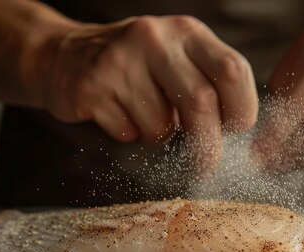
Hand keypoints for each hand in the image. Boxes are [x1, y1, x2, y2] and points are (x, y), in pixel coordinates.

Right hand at [30, 15, 258, 171]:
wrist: (61, 54)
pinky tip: (117, 113)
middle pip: (201, 102)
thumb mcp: (175, 58)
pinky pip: (128, 133)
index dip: (241, 109)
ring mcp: (120, 61)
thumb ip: (207, 83)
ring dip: (158, 136)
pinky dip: (130, 135)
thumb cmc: (133, 66)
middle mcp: (155, 39)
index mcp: (186, 32)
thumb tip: (236, 134)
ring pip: (161, 126)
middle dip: (208, 145)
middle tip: (206, 166)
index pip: (232, 70)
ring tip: (142, 115)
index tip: (234, 132)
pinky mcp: (92, 87)